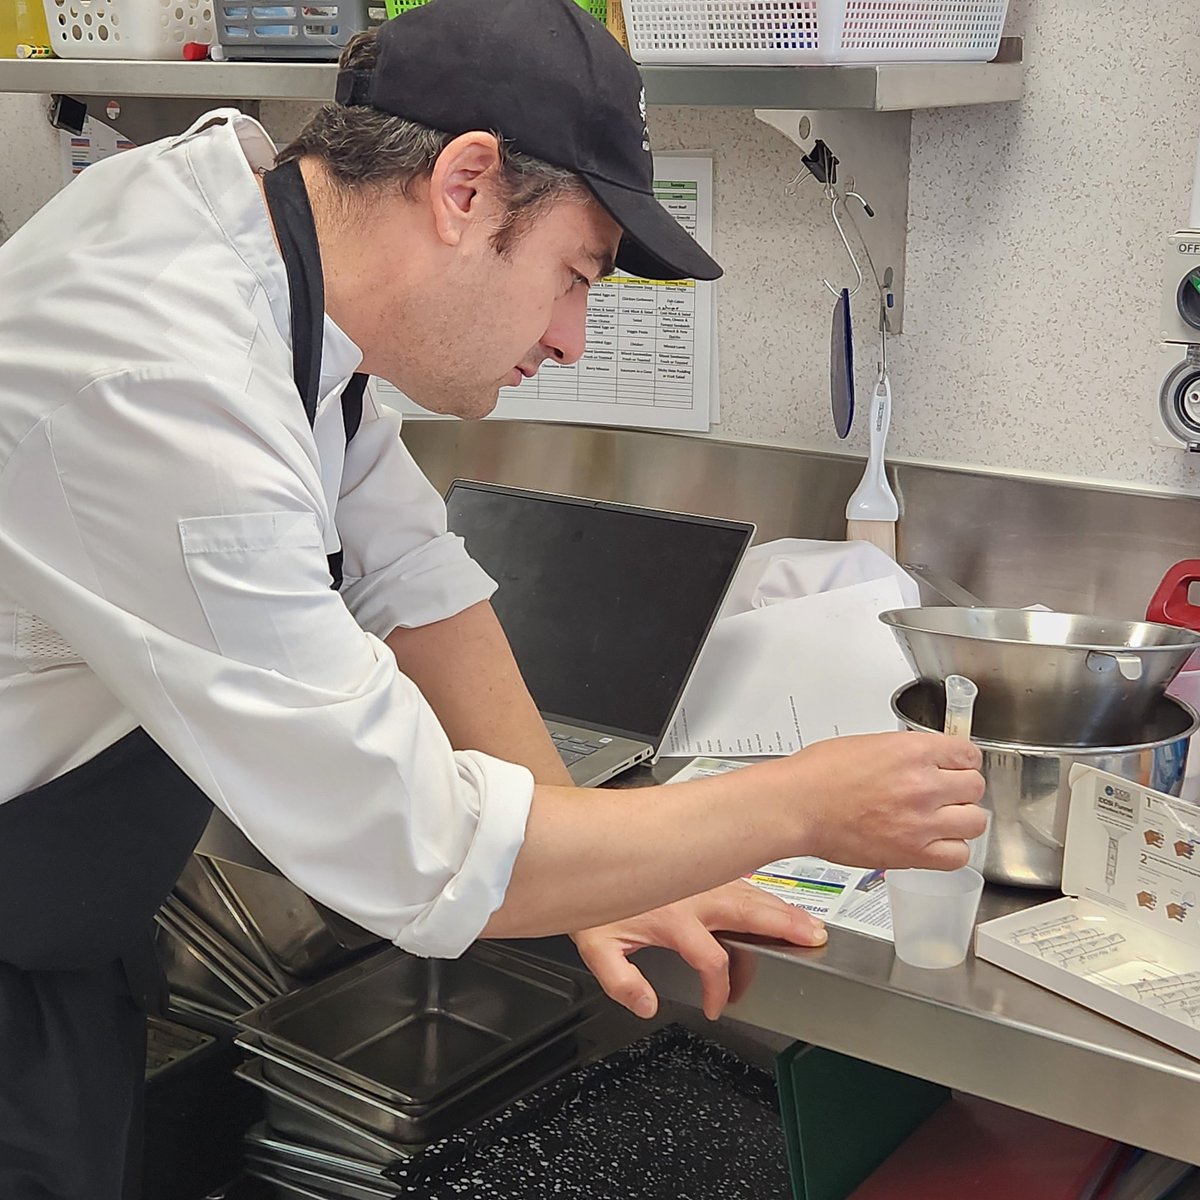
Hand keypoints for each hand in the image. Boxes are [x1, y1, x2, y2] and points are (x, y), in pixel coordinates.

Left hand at [571, 880, 825, 1020]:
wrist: (591, 851)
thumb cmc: (598, 897)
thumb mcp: (595, 945)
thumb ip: (621, 980)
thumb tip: (646, 1005)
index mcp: (674, 919)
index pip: (713, 962)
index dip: (720, 990)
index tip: (717, 1006)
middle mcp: (695, 894)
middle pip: (749, 913)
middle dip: (785, 928)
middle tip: (815, 940)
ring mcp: (702, 878)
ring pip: (752, 894)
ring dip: (782, 910)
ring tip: (811, 926)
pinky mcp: (702, 867)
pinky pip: (742, 881)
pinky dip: (765, 894)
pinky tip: (779, 904)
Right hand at [780, 730, 985, 870]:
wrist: (797, 805)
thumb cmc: (819, 774)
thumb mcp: (870, 744)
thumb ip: (907, 754)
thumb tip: (928, 762)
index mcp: (912, 751)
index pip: (968, 754)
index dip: (961, 762)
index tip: (954, 768)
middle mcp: (923, 784)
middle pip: (975, 787)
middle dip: (960, 790)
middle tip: (943, 794)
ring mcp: (921, 821)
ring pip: (975, 821)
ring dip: (960, 820)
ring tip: (941, 819)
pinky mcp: (912, 852)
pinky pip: (958, 855)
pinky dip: (951, 850)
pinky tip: (933, 842)